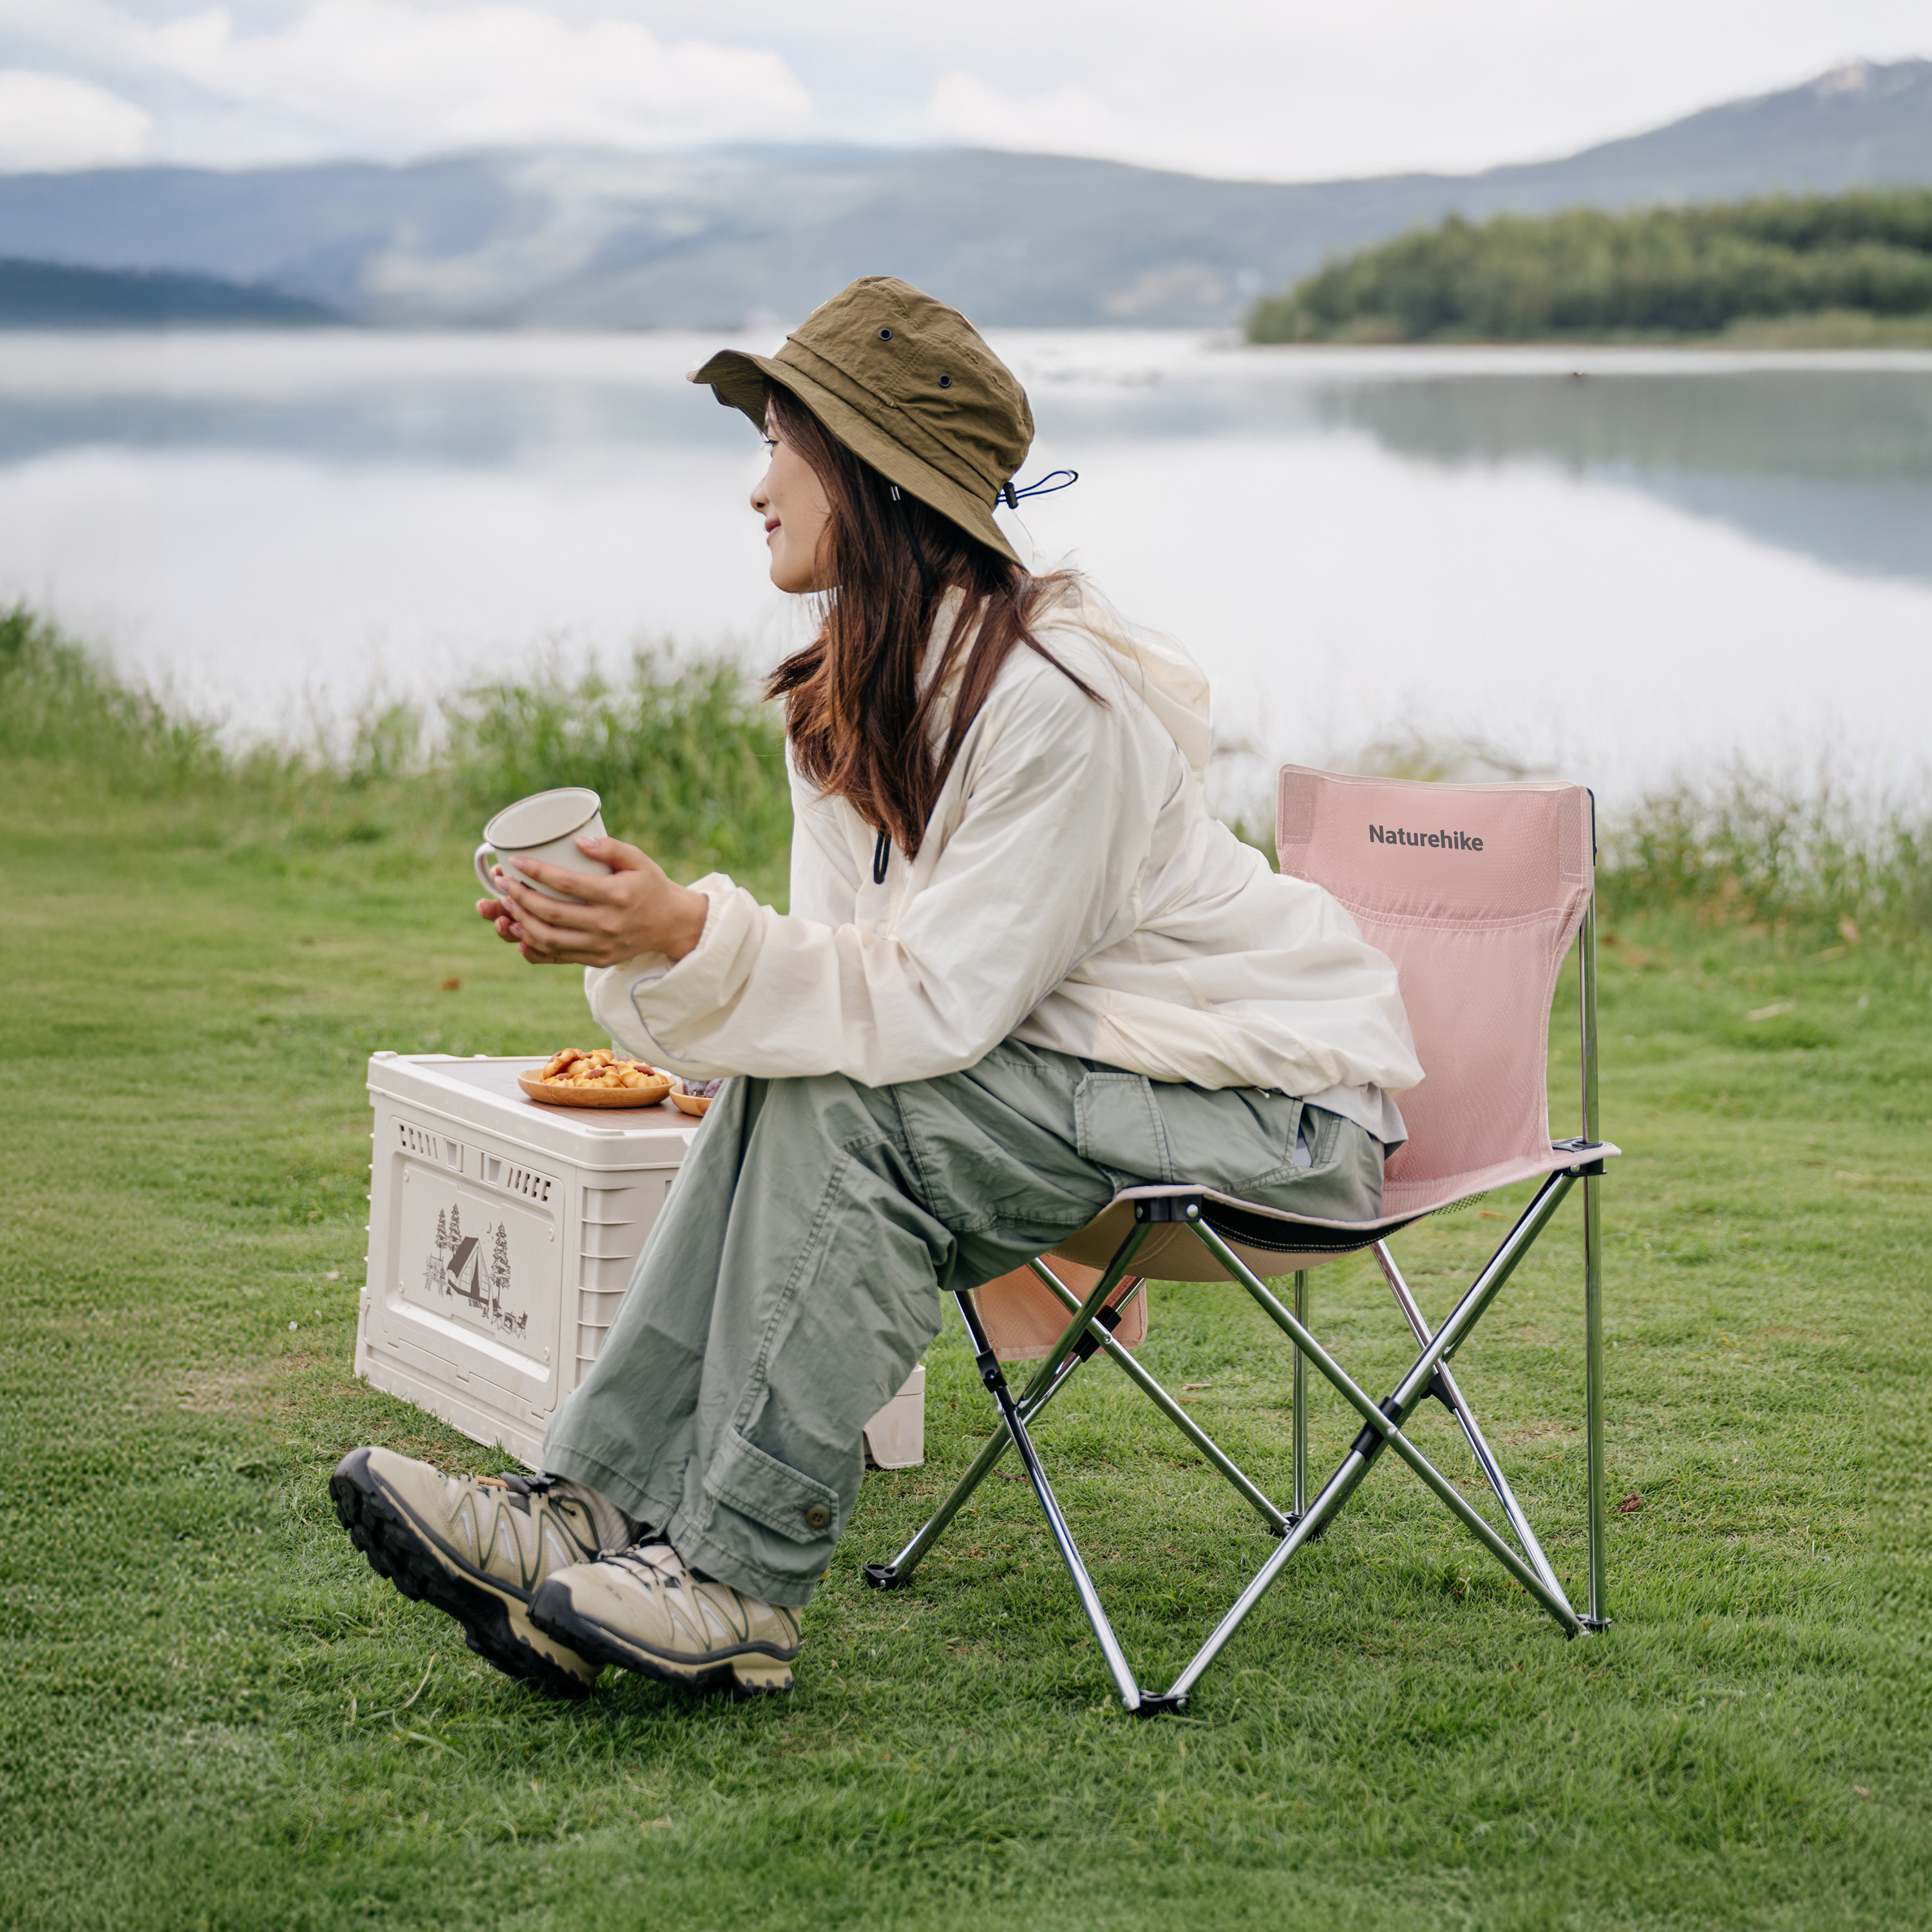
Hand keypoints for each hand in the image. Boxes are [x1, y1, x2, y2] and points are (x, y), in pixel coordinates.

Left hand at [475, 835, 708, 967]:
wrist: (672, 925)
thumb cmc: (651, 886)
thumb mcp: (639, 860)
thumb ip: (611, 847)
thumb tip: (577, 842)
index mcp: (617, 896)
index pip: (568, 884)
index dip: (537, 872)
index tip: (516, 862)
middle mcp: (608, 924)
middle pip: (552, 913)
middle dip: (520, 898)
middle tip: (504, 884)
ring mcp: (601, 946)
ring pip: (549, 939)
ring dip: (522, 923)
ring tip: (508, 906)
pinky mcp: (597, 959)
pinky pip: (558, 957)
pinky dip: (534, 947)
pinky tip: (520, 934)